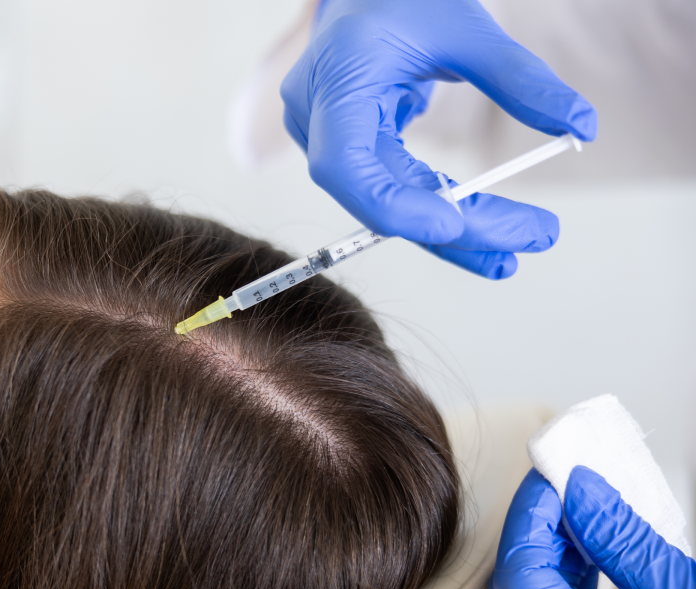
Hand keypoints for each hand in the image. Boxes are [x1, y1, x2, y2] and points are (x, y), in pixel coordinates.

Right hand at [281, 0, 596, 278]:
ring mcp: (323, 138)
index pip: (344, 165)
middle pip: (375, 194)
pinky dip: (437, 209)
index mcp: (336, 79)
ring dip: (450, 232)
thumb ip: (519, 78)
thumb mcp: (466, 27)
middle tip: (530, 239)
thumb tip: (580, 126)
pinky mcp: (345, 148)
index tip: (456, 226)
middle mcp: (316, 118)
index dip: (392, 205)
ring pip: (385, 202)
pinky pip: (391, 189)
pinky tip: (483, 231)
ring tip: (513, 252)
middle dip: (452, 227)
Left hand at [489, 467, 695, 588]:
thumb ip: (629, 546)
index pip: (523, 582)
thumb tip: (582, 493)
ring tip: (576, 509)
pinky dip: (565, 579)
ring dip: (548, 553)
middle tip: (558, 487)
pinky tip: (588, 550)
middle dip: (532, 532)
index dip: (529, 521)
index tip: (550, 479)